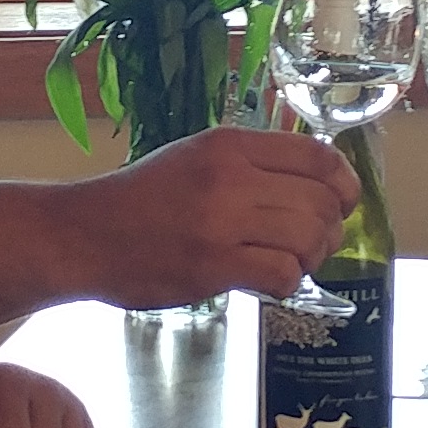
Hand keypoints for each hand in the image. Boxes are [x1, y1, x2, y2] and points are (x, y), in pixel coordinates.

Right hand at [69, 124, 355, 304]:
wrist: (83, 235)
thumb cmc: (141, 199)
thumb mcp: (196, 157)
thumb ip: (250, 164)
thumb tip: (314, 184)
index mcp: (229, 145)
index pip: (317, 156)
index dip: (344, 183)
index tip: (343, 201)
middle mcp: (230, 178)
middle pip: (321, 201)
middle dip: (331, 228)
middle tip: (315, 243)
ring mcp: (221, 223)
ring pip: (308, 238)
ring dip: (311, 258)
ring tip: (291, 263)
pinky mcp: (212, 267)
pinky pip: (281, 274)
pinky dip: (287, 282)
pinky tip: (269, 281)